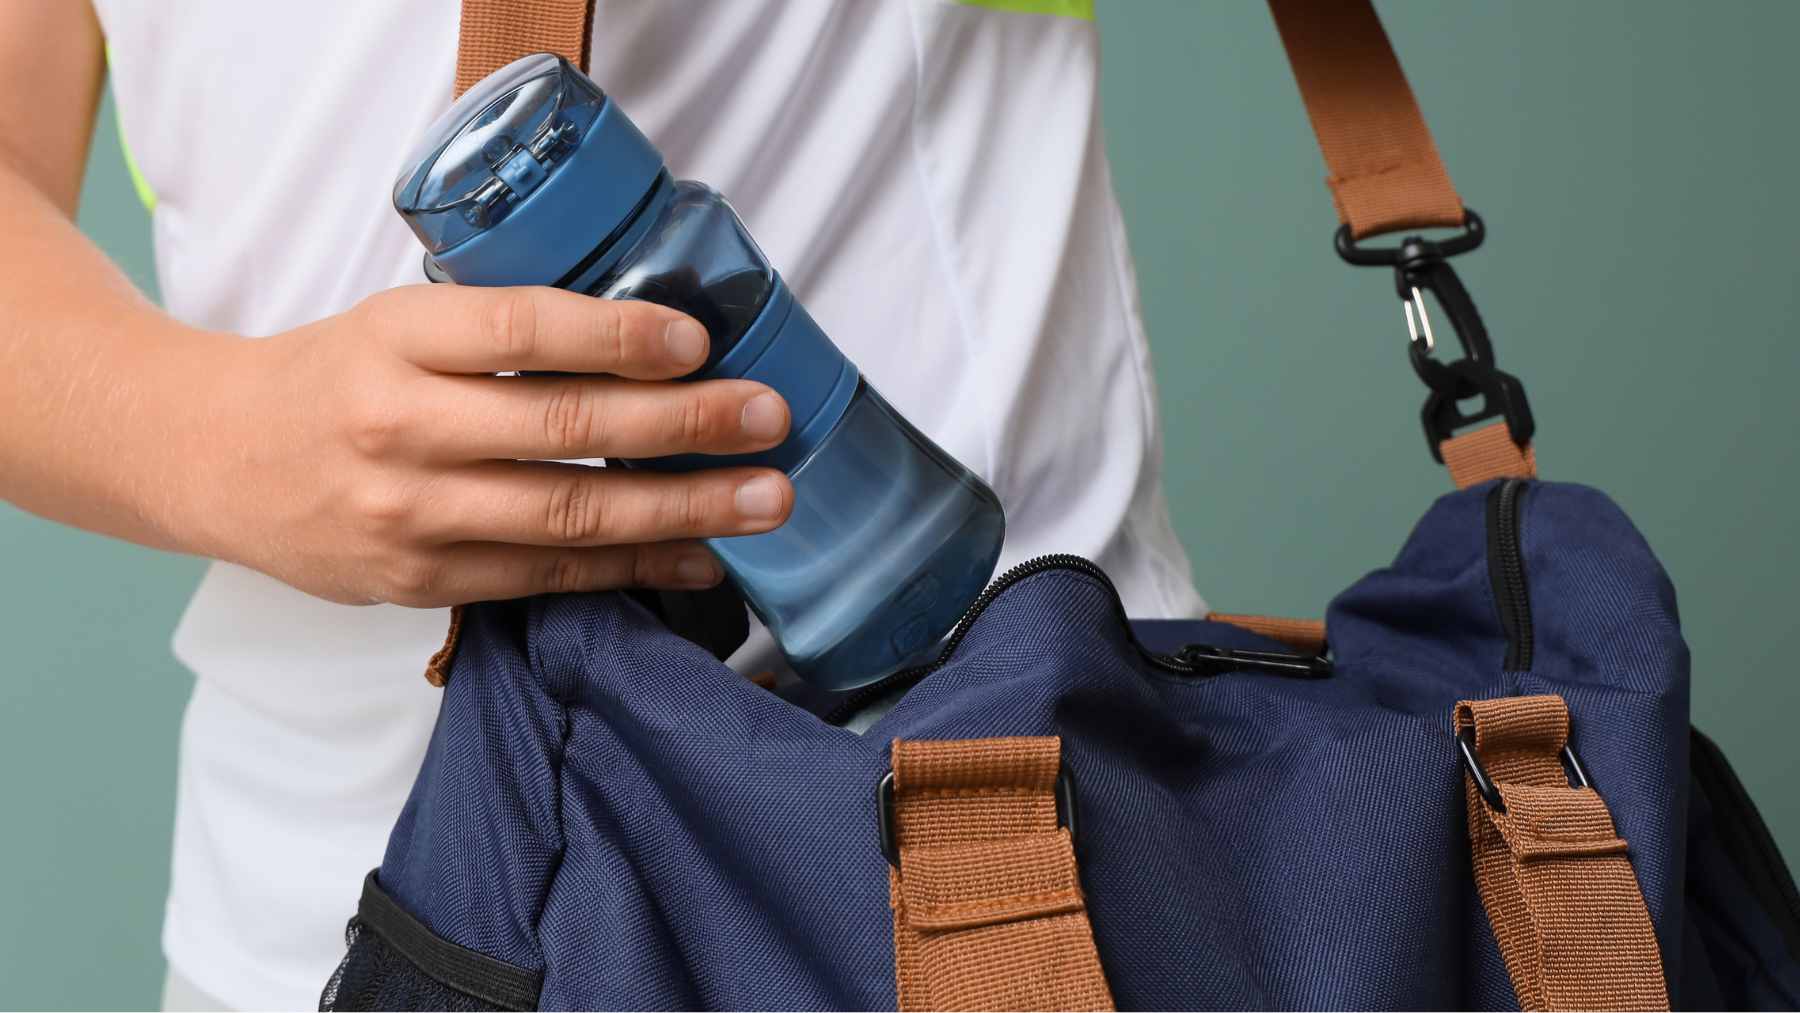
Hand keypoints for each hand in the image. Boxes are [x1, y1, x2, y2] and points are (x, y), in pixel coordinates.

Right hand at [189, 284, 792, 606]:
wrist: (215, 459)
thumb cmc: (332, 378)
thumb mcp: (398, 322)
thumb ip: (501, 331)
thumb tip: (655, 338)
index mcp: (395, 339)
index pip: (521, 330)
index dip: (618, 335)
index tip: (698, 338)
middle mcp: (400, 427)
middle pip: (564, 428)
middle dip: (684, 425)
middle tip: (770, 416)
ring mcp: (410, 515)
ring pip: (569, 516)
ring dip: (681, 508)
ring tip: (765, 497)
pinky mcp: (421, 581)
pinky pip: (547, 576)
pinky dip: (632, 567)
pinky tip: (698, 555)